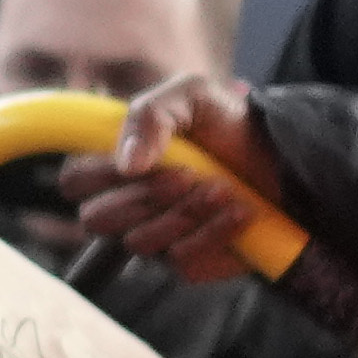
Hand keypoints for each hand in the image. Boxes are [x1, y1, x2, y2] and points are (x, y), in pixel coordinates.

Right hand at [67, 72, 279, 281]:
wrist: (283, 159)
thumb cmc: (230, 126)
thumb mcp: (193, 95)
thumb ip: (151, 114)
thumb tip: (127, 162)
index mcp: (117, 163)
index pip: (74, 181)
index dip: (99, 176)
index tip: (143, 160)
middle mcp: (127, 204)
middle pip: (97, 219)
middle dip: (146, 196)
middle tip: (189, 174)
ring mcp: (154, 236)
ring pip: (141, 240)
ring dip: (188, 211)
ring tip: (224, 188)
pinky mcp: (187, 262)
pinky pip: (181, 258)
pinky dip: (214, 232)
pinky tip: (240, 211)